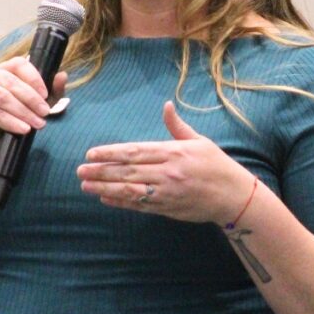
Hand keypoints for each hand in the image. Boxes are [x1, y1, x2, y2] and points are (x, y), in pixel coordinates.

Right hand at [0, 56, 67, 154]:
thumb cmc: (12, 117)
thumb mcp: (35, 104)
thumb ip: (50, 91)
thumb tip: (62, 76)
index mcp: (2, 69)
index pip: (18, 64)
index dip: (34, 77)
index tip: (46, 94)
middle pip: (11, 81)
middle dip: (31, 98)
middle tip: (45, 112)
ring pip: (3, 98)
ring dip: (24, 111)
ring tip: (38, 124)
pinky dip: (12, 122)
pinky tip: (24, 129)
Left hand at [77, 101, 253, 223]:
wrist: (234, 196)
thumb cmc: (216, 165)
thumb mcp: (199, 141)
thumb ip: (177, 126)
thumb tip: (166, 106)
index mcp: (173, 152)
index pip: (135, 151)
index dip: (111, 153)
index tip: (91, 153)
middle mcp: (168, 172)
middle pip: (128, 171)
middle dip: (101, 171)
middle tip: (80, 171)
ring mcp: (166, 192)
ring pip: (130, 190)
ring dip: (105, 188)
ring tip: (85, 186)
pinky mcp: (167, 208)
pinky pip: (140, 205)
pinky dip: (121, 202)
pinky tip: (105, 198)